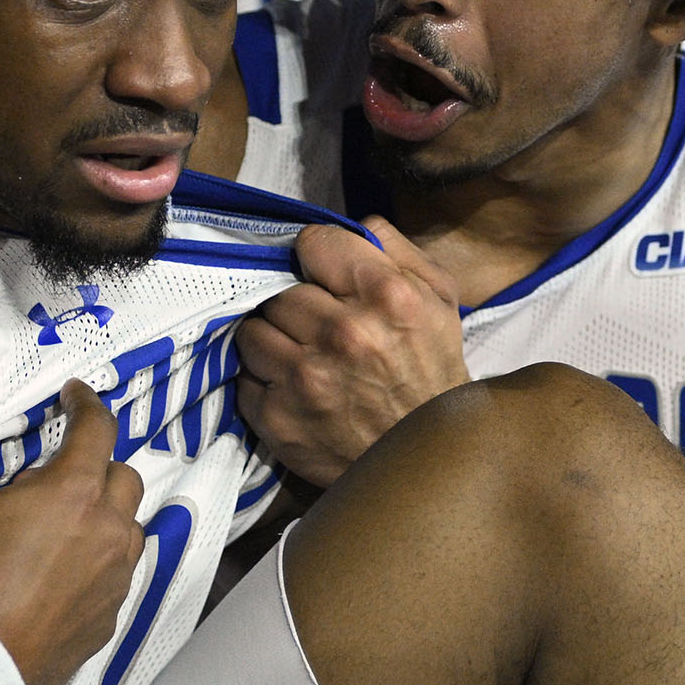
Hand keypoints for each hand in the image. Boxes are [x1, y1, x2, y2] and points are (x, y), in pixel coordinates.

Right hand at [0, 382, 144, 684]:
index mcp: (71, 493)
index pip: (99, 429)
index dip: (87, 405)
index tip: (75, 397)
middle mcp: (105, 533)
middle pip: (124, 479)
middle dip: (96, 466)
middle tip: (53, 474)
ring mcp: (112, 581)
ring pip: (127, 530)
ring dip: (103, 516)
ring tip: (56, 526)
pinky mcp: (106, 621)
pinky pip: (115, 577)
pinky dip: (96, 563)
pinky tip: (56, 573)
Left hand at [236, 220, 468, 485]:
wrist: (426, 458)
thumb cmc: (432, 370)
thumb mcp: (440, 300)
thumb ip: (398, 251)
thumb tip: (353, 225)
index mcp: (385, 295)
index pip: (312, 242)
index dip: (317, 255)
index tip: (322, 272)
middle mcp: (342, 333)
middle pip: (278, 287)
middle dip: (294, 299)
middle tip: (313, 318)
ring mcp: (305, 378)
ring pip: (253, 328)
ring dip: (272, 337)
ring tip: (298, 350)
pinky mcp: (278, 417)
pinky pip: (245, 376)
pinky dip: (264, 379)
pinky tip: (292, 385)